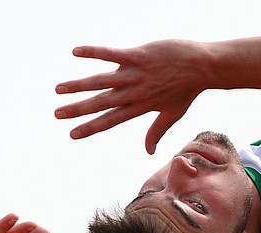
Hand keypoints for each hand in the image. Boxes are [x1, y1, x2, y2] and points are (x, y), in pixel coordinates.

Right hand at [54, 40, 206, 153]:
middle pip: (102, 103)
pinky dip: (94, 53)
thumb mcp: (173, 113)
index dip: (91, 128)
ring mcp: (136, 74)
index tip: (72, 134)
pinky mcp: (139, 56)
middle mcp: (135, 93)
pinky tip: (75, 52)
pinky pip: (112, 54)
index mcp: (140, 107)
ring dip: (79, 85)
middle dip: (78, 110)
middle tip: (56, 115)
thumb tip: (149, 151)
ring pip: (102, 81)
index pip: (111, 120)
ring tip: (59, 89)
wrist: (203, 67)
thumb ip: (157, 131)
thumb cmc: (188, 90)